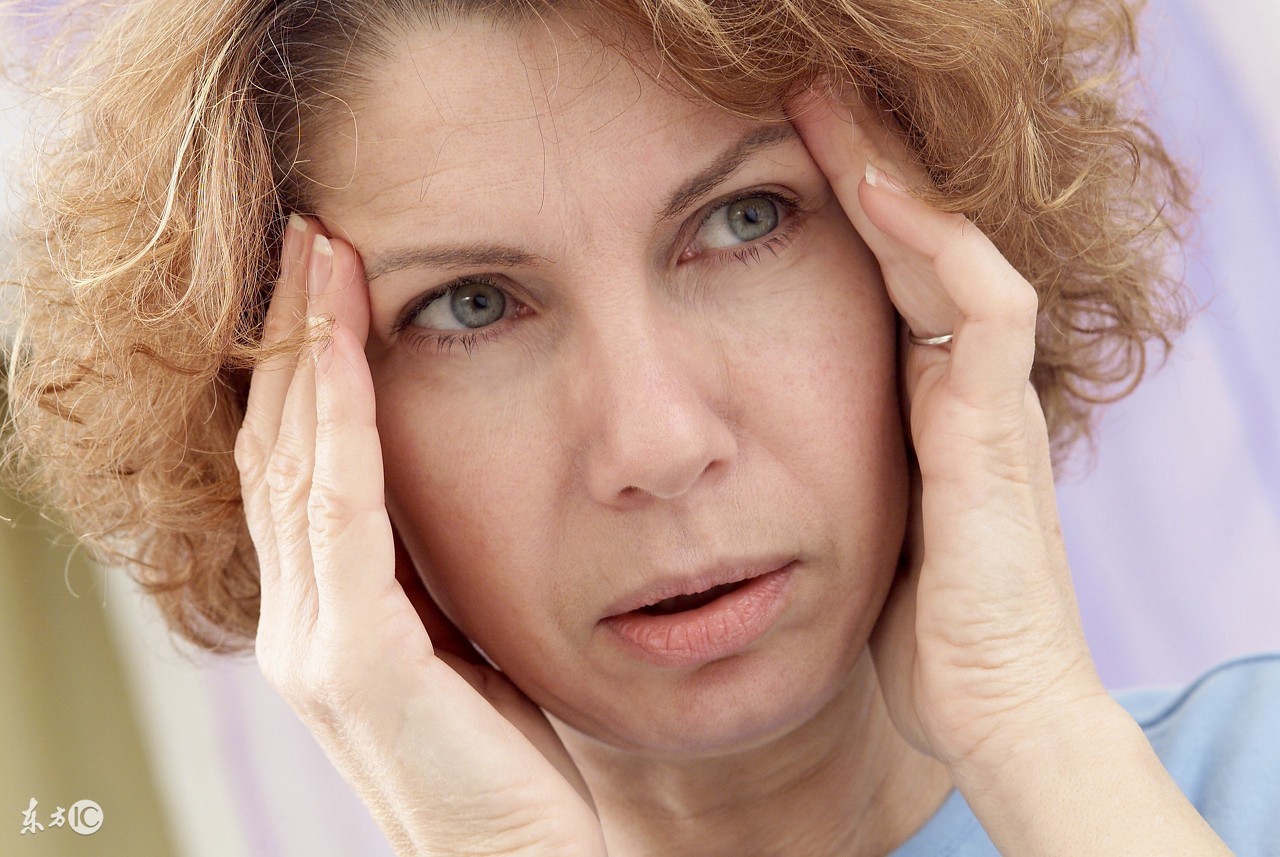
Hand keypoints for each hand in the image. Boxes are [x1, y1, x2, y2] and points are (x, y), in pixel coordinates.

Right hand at [235, 215, 605, 856]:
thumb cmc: (511, 761)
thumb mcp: (464, 645)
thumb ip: (428, 577)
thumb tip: (434, 489)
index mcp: (329, 620)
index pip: (298, 468)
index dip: (300, 369)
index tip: (323, 275)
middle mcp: (302, 628)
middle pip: (281, 449)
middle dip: (292, 337)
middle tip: (307, 234)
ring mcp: (317, 648)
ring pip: (297, 465)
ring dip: (307, 353)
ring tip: (318, 255)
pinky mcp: (356, 666)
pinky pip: (342, 514)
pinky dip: (341, 420)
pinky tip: (347, 345)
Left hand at [789, 91, 1108, 771]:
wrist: (992, 709)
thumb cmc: (921, 631)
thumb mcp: (855, 527)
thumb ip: (827, 471)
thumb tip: (739, 461)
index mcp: (923, 403)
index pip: (888, 274)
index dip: (841, 207)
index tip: (774, 151)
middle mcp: (962, 384)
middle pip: (920, 241)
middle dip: (864, 160)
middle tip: (802, 92)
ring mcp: (988, 399)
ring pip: (953, 249)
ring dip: (892, 173)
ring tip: (828, 105)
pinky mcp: (998, 428)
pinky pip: (983, 306)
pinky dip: (934, 242)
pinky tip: (872, 192)